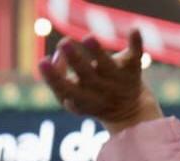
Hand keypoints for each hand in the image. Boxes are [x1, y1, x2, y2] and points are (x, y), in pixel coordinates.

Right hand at [39, 31, 163, 135]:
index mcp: (81, 99)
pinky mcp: (133, 67)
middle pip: (86, 75)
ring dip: (98, 51)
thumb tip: (58, 54)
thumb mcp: (69, 96)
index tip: (43, 61)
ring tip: (88, 37)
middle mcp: (100, 89)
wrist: (127, 110)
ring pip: (108, 65)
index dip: (52, 77)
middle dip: (75, 59)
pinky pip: (136, 55)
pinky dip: (135, 43)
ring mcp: (117, 79)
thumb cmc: (90, 99)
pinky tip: (133, 30)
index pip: (64, 89)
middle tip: (64, 42)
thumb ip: (56, 77)